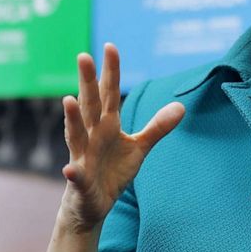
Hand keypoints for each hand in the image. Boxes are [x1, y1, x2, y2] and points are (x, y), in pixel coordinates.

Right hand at [59, 43, 184, 232]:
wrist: (92, 204)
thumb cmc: (112, 171)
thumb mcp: (139, 148)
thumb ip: (157, 127)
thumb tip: (181, 106)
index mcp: (107, 125)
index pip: (109, 93)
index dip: (111, 71)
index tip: (111, 47)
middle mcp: (91, 135)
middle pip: (90, 105)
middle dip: (87, 82)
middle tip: (83, 56)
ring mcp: (82, 156)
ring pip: (75, 135)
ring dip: (72, 119)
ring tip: (69, 100)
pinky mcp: (80, 181)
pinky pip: (76, 176)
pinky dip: (73, 173)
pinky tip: (69, 170)